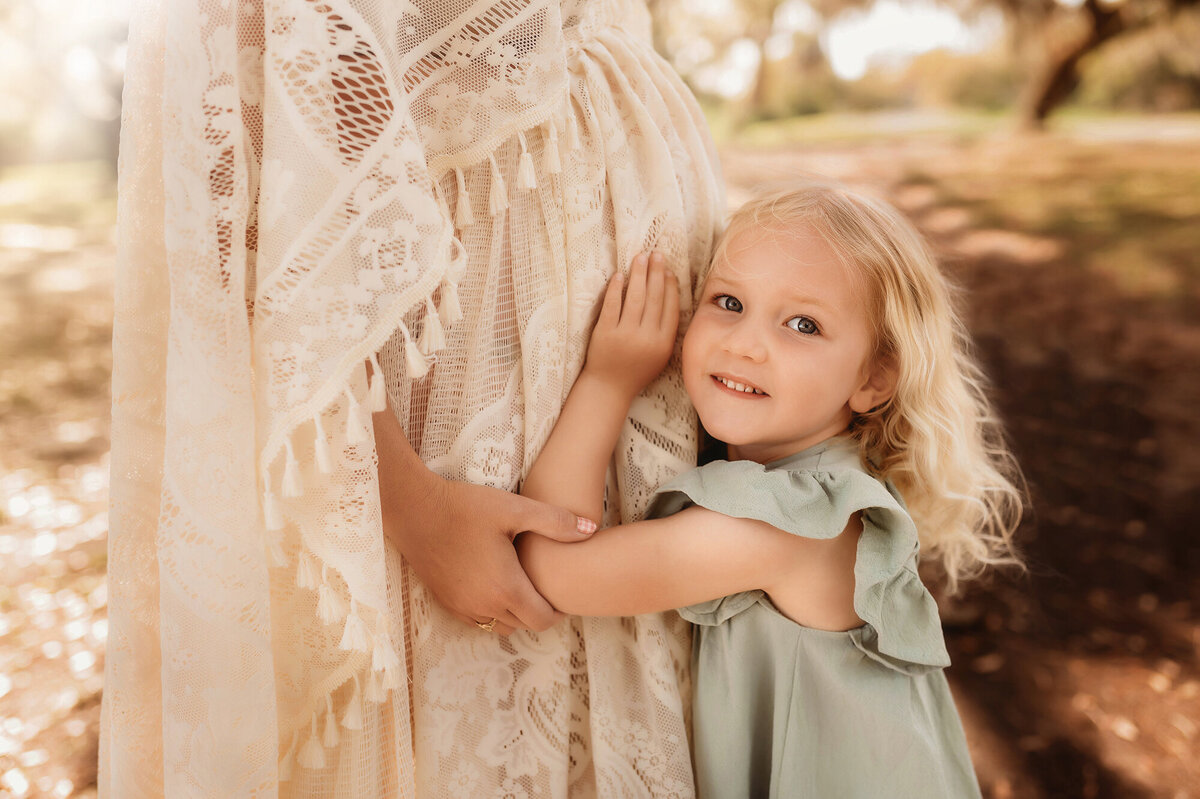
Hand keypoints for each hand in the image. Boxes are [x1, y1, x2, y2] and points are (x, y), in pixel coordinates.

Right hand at [372, 395, 595, 635]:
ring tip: (522, 587)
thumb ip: (556, 521)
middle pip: (524, 625)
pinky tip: (495, 586)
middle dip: (539, 612)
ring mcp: (462, 607)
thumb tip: (592, 530)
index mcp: (505, 588)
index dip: (559, 611)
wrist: (414, 510)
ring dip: (516, 614)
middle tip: (546, 588)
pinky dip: (492, 612)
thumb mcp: (515, 509)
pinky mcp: (446, 602)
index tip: (563, 594)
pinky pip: (477, 621)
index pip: (543, 620)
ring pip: (500, 626)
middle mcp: (484, 606)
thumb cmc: (465, 507)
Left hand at [583, 251, 679, 399]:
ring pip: (635, 298)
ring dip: (638, 275)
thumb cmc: (637, 370)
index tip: (668, 269)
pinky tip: (620, 275)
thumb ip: (667, 330)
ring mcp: (625, 335)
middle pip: (654, 298)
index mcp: (663, 343)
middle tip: (656, 254)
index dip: (670, 286)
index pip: (670, 308)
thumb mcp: (660, 355)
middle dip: (656, 273)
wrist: (609, 387)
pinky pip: (612, 306)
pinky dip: (616, 289)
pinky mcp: (605, 333)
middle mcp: (646, 338)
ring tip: (640, 258)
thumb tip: (670, 295)